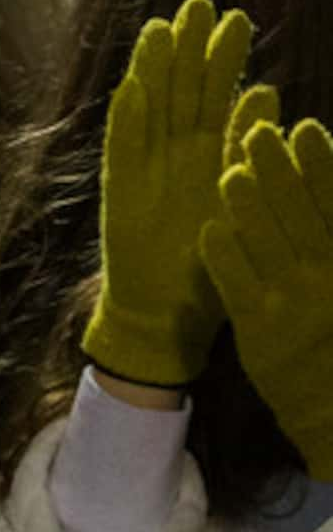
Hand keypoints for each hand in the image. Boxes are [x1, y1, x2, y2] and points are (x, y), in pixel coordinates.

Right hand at [80, 0, 264, 387]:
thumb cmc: (214, 263)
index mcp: (210, 154)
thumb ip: (249, 148)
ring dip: (155, 68)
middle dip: (190, 47)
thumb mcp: (244, 200)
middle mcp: (176, 153)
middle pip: (182, 89)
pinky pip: (123, 146)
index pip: (216, 94)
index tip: (236, 18)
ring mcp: (145, 167)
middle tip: (200, 4)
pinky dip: (127, 117)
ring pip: (150, 107)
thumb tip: (269, 93)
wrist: (168, 311)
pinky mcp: (121, 189)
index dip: (223, 58)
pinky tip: (133, 85)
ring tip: (163, 28)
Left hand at [202, 118, 332, 479]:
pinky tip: (210, 228)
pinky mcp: (256, 327)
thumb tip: (330, 175)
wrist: (331, 403)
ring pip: (262, 241)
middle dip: (277, 169)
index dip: (322, 165)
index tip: (307, 128)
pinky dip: (223, 252)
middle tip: (258, 131)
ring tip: (229, 170)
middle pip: (297, 213)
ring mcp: (290, 303)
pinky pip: (233, 281)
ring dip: (245, 202)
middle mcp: (325, 279)